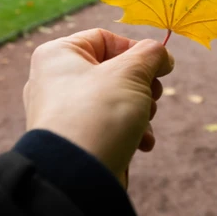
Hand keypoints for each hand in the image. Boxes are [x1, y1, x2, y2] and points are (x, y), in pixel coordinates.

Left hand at [23, 29, 173, 186]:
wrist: (77, 177)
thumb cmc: (99, 114)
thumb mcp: (131, 74)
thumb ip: (151, 55)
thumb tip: (162, 55)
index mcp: (58, 55)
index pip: (104, 39)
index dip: (136, 50)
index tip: (158, 67)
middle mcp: (54, 80)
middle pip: (112, 70)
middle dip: (141, 85)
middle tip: (152, 95)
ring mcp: (64, 112)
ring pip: (115, 98)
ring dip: (140, 110)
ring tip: (144, 122)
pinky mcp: (76, 138)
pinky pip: (108, 124)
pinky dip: (129, 130)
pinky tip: (142, 144)